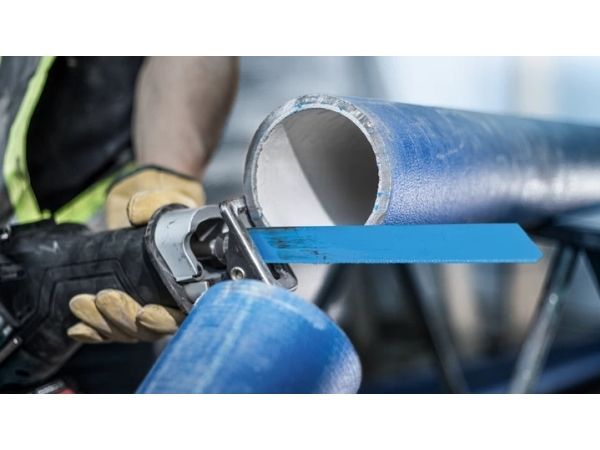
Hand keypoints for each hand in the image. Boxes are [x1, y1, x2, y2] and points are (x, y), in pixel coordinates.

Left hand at [67, 166, 204, 342]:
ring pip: (126, 330)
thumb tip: (135, 212)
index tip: (144, 313)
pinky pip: (108, 328)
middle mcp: (168, 296)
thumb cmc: (162, 198)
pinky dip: (92, 331)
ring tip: (81, 304)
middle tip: (105, 298)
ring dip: (102, 323)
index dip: (163, 320)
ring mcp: (143, 302)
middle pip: (148, 327)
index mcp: (189, 276)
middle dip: (123, 318)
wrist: (142, 197)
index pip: (181, 313)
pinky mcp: (121, 302)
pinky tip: (77, 328)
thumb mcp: (163, 195)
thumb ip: (154, 202)